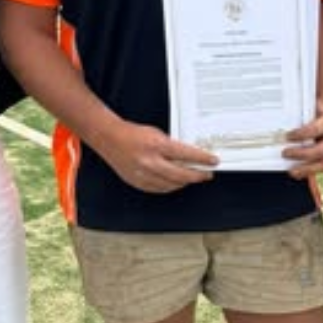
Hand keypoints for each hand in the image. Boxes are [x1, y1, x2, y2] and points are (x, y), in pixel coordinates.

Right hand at [98, 119, 217, 193]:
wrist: (110, 139)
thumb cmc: (132, 133)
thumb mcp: (157, 133)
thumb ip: (172, 146)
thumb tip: (188, 156)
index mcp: (157, 145)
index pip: (187, 155)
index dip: (203, 159)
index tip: (212, 161)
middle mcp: (150, 162)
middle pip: (181, 175)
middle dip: (197, 175)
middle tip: (205, 174)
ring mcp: (143, 174)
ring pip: (171, 185)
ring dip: (184, 182)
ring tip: (191, 178)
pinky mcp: (137, 182)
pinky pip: (159, 189)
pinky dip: (170, 187)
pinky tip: (175, 183)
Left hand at [282, 95, 322, 179]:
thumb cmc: (320, 107)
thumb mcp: (312, 105)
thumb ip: (301, 113)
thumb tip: (282, 120)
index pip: (316, 129)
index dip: (301, 134)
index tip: (288, 136)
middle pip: (322, 150)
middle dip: (302, 154)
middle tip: (285, 153)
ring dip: (307, 169)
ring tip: (292, 171)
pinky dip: (310, 171)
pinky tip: (299, 173)